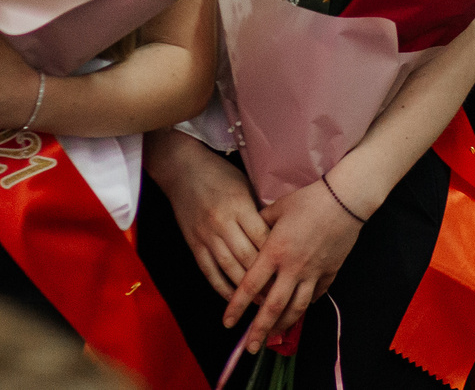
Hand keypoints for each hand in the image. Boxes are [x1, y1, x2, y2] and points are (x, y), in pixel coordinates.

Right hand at [148, 130, 269, 300]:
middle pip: (248, 258)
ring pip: (229, 269)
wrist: (182, 170)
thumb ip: (258, 212)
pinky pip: (209, 272)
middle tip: (281, 295)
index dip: (277, 258)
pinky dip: (222, 287)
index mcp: (239, 206)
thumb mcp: (244, 187)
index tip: (291, 272)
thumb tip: (278, 238)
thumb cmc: (219, 175)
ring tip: (262, 304)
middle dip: (265, 279)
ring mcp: (206, 236)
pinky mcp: (193, 245)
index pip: (262, 238)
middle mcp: (222, 223)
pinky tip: (234, 298)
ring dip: (246, 290)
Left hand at [225, 177, 364, 342]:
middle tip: (251, 347)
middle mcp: (292, 268)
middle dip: (260, 330)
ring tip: (274, 336)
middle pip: (273, 307)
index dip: (237, 306)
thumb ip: (260, 223)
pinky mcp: (330, 272)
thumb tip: (251, 231)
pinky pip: (316, 295)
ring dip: (283, 325)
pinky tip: (299, 311)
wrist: (345, 200)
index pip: (250, 285)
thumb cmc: (309, 200)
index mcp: (275, 252)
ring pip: (296, 308)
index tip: (228, 323)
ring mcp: (313, 273)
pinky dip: (306, 305)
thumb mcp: (278, 208)